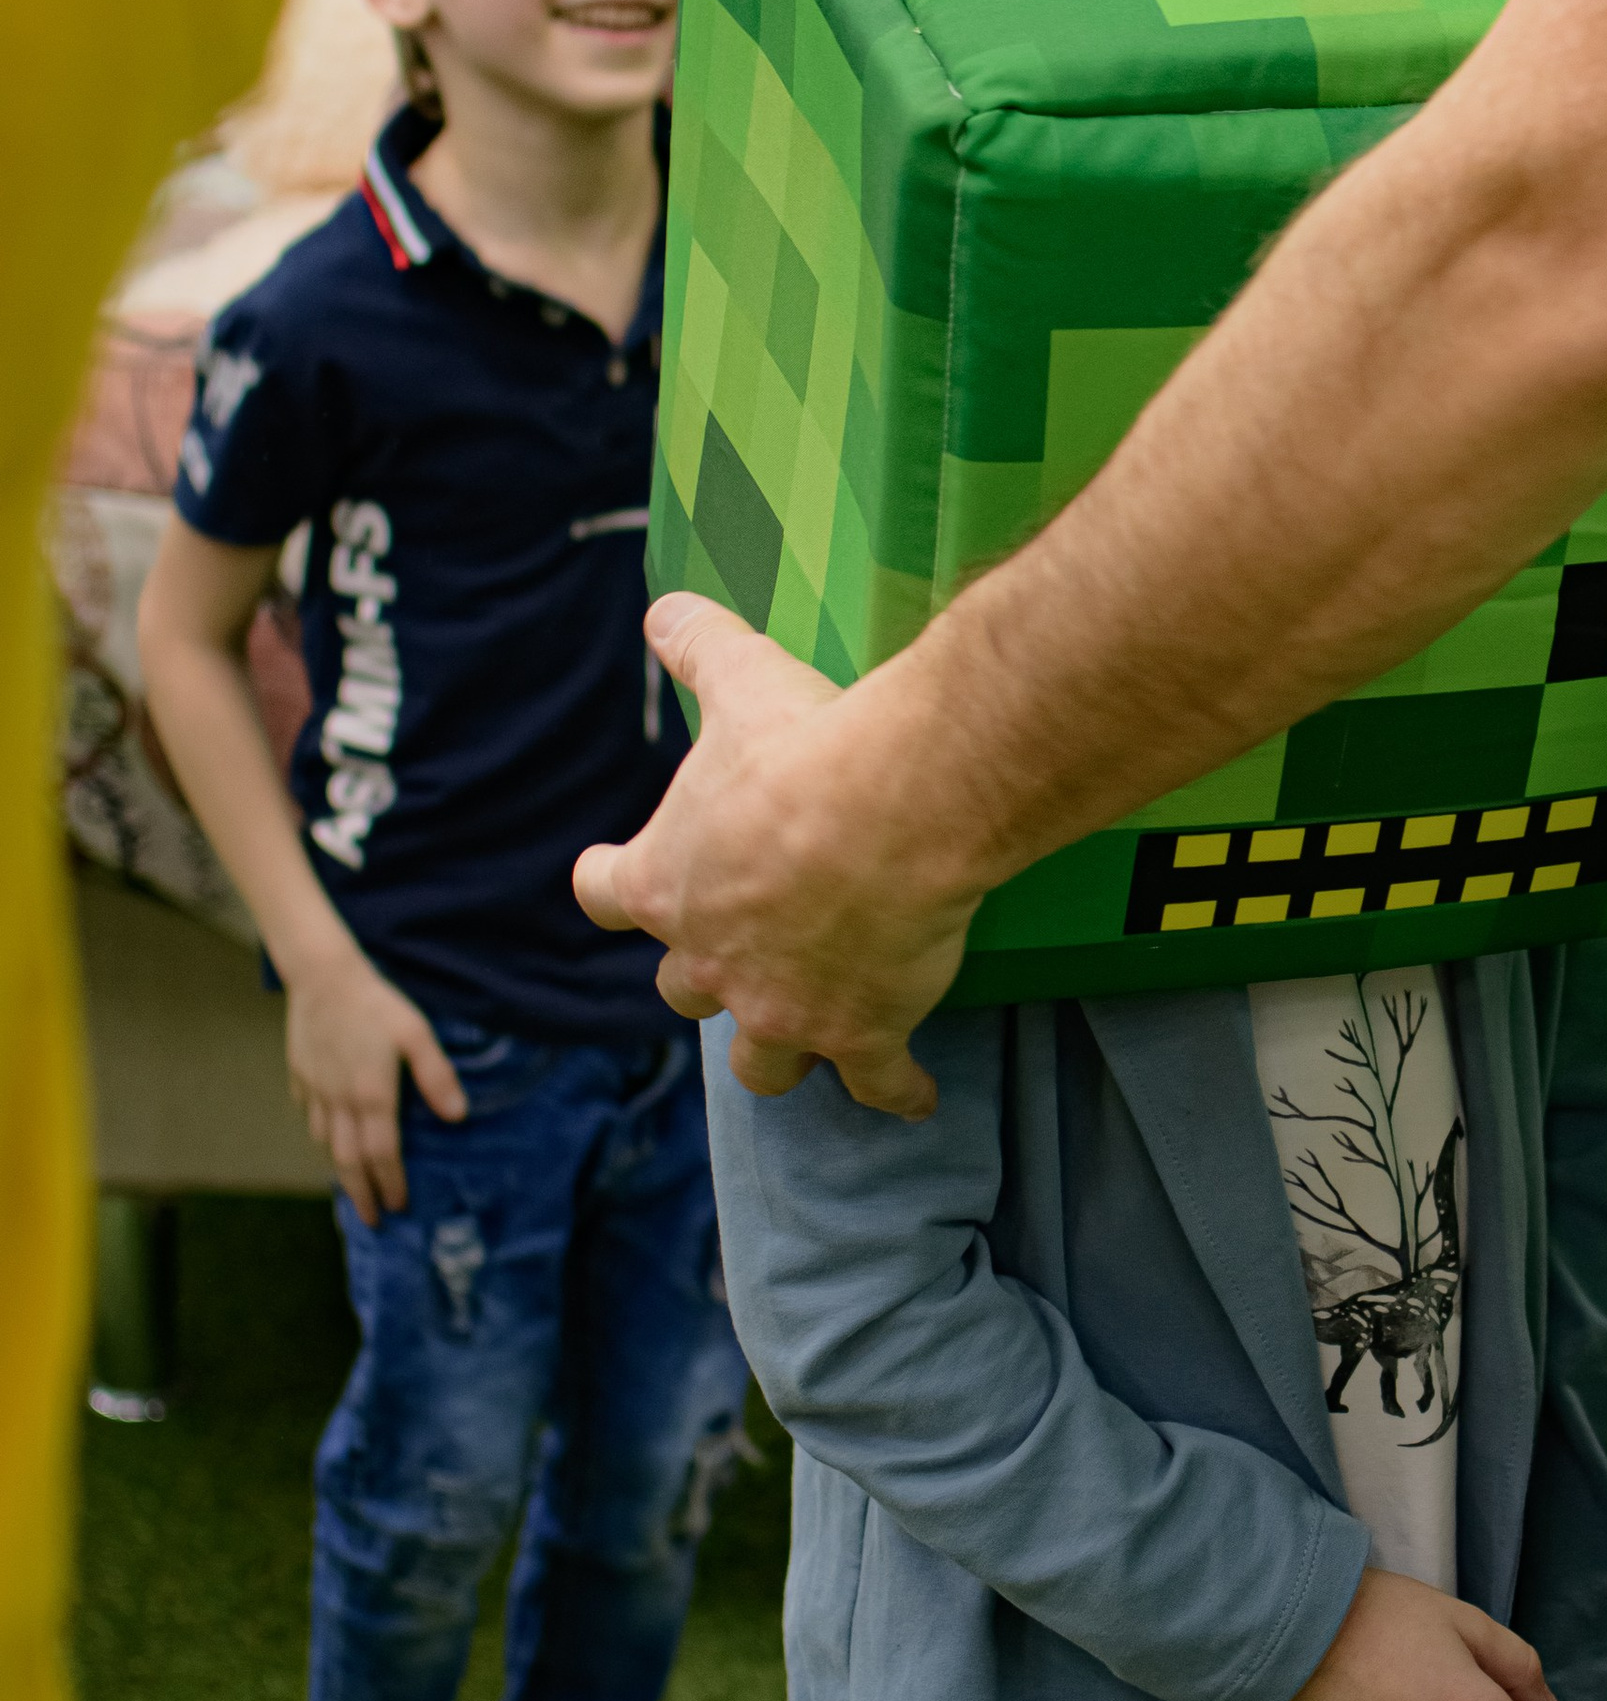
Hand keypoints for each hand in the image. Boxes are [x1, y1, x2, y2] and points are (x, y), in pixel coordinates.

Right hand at [284, 945, 465, 1226]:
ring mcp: (316, 1090)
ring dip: (340, 1170)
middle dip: (361, 1194)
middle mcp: (340, 1101)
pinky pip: (311, 1118)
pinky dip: (322, 1137)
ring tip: (352, 1187)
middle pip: (349, 1161)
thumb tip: (457, 1117)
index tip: (399, 1207)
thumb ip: (437, 1077)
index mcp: (371, 1096)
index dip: (391, 1183)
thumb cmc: (376, 1003)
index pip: (383, 1154)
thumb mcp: (416, 1035)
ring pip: (326, 1143)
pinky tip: (330, 1140)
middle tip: (370, 1220)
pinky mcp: (300, 1076)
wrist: (322, 977)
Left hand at [572, 597, 976, 1116]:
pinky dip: (894, 1090)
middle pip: (681, 992)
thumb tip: (665, 607)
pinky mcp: (858, 1036)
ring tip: (809, 1038)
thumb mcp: (741, 679)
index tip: (617, 884)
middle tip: (742, 955)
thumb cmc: (806, 747)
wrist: (895, 809)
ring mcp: (783, 1011)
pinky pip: (875, 1085)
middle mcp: (710, 961)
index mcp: (664, 881)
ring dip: (780, 1050)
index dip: (611, 887)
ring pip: (760, 1065)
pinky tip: (912, 1093)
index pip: (602, 895)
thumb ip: (696, 646)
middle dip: (706, 978)